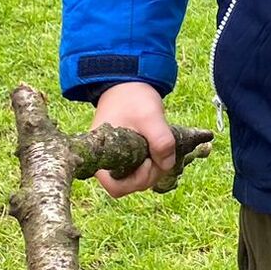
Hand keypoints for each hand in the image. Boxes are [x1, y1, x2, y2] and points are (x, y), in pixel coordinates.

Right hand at [91, 82, 175, 197]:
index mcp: (103, 157)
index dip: (136, 181)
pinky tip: (162, 148)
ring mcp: (120, 159)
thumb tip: (167, 164)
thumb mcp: (150, 117)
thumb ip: (161, 141)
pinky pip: (144, 167)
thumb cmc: (132, 98)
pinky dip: (156, 162)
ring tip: (162, 148)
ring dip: (156, 168)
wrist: (129, 82)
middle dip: (151, 173)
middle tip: (162, 154)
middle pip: (132, 184)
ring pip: (140, 177)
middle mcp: (109, 163)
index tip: (147, 161)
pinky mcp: (130, 155)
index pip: (117, 187)